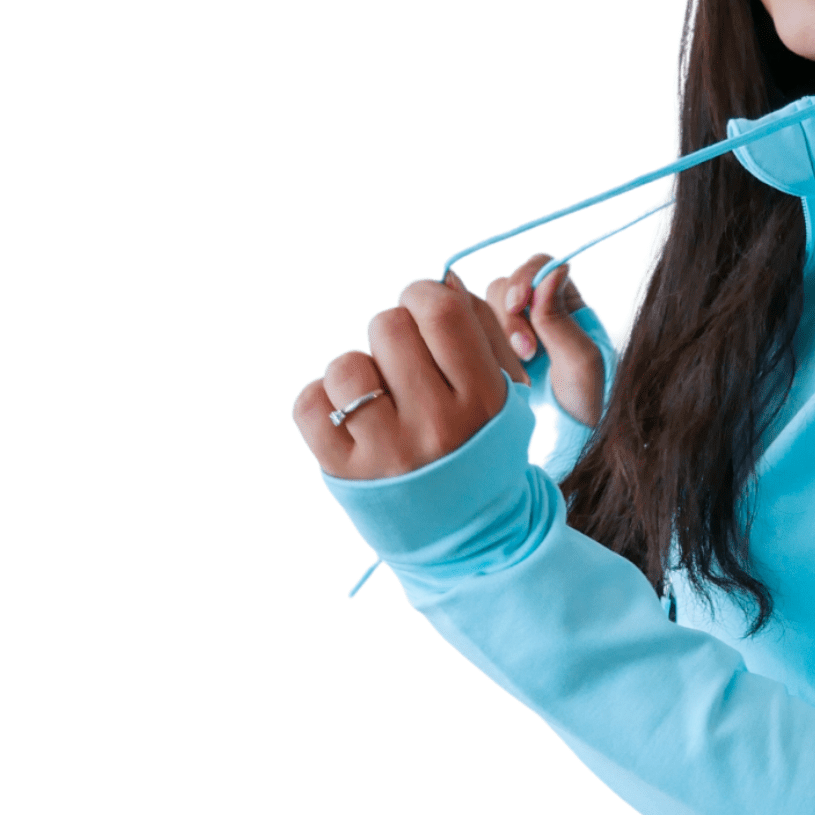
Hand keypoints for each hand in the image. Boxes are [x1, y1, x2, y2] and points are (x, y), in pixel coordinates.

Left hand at [293, 274, 524, 478]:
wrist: (470, 535)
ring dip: (355, 372)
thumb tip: (442, 279)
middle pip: (388, 327)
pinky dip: (323, 402)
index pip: (439, 310)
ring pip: (345, 365)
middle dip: (391, 335)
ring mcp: (388, 450)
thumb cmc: (481, 447)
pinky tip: (348, 418)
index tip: (420, 314)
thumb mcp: (504, 393)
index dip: (421, 296)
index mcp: (482, 398)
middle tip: (401, 365)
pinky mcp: (345, 471)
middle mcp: (436, 424)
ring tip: (375, 397)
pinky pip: (310, 404)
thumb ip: (479, 330)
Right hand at [484, 255, 604, 428]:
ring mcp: (507, 335)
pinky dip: (474, 349)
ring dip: (492, 336)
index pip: (539, 268)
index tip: (518, 304)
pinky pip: (466, 336)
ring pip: (480, 310)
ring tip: (515, 372)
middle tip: (524, 353)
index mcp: (566, 304)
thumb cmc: (585, 406)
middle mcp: (534, 313)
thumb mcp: (581, 364)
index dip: (523, 279)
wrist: (564, 445)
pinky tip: (493, 374)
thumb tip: (550, 271)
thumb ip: (562, 320)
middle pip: (503, 286)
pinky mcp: (487, 354)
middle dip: (507, 316)